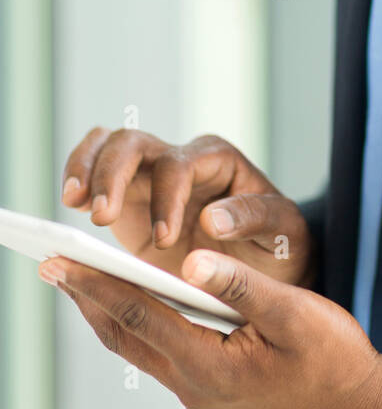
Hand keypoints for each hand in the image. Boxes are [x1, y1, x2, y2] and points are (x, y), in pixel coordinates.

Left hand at [37, 251, 381, 408]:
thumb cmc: (337, 360)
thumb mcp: (295, 313)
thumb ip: (240, 284)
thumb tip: (188, 258)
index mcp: (212, 369)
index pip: (139, 319)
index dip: (96, 286)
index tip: (60, 261)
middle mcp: (197, 390)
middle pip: (126, 339)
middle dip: (88, 299)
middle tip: (53, 264)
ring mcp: (203, 398)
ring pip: (140, 350)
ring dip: (110, 314)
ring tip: (83, 279)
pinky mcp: (213, 395)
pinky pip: (162, 357)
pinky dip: (141, 326)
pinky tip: (140, 303)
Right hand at [61, 128, 316, 287]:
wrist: (267, 264)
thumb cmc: (278, 243)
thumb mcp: (284, 231)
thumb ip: (254, 218)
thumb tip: (211, 220)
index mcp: (218, 160)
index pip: (181, 165)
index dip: (167, 197)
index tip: (163, 239)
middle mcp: (180, 160)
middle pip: (135, 144)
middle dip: (114, 175)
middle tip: (103, 218)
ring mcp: (150, 177)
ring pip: (109, 146)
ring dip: (87, 168)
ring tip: (75, 203)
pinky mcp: (128, 201)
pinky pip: (95, 172)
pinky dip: (79, 178)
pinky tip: (71, 205)